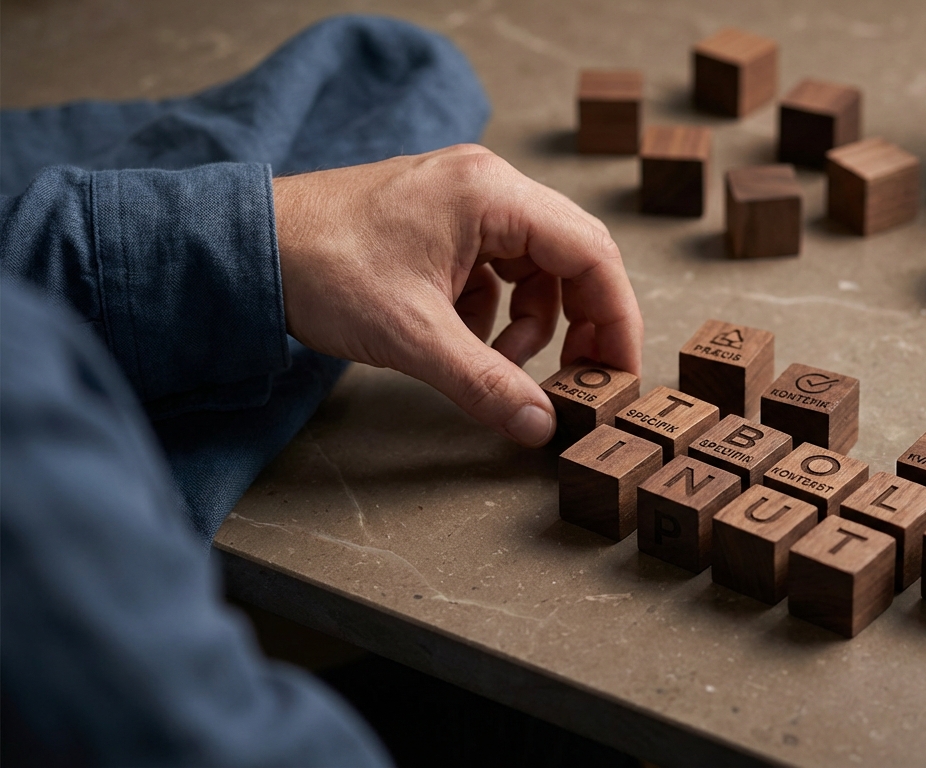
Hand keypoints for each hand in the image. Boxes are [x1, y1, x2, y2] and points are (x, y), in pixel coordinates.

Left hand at [271, 144, 641, 446]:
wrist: (246, 247)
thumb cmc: (322, 269)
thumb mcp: (414, 337)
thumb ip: (487, 384)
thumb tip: (542, 426)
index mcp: (492, 194)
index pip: (591, 252)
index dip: (616, 317)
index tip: (617, 371)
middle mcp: (488, 185)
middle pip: (571, 256)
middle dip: (579, 322)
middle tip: (576, 377)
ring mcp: (464, 200)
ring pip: (535, 267)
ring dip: (529, 322)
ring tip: (494, 362)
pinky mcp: (442, 222)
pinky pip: (498, 269)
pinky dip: (494, 312)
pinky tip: (460, 339)